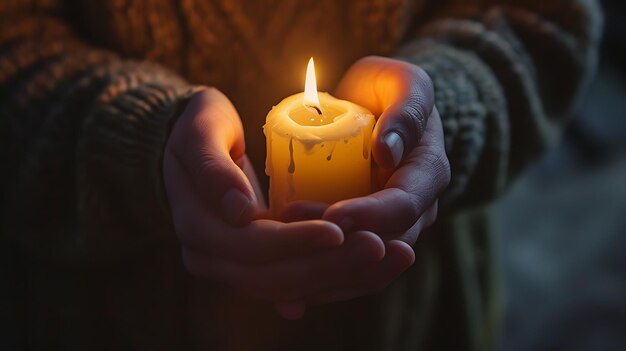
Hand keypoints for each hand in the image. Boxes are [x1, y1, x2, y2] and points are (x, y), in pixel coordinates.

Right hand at [163, 88, 392, 318]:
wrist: (194, 146)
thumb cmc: (200, 128)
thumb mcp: (200, 132)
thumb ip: (213, 167)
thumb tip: (239, 212)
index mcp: (198, 229)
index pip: (252, 246)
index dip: (296, 242)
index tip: (338, 228)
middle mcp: (213, 259)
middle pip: (277, 278)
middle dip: (331, 266)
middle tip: (381, 246)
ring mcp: (237, 266)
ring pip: (294, 288)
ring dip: (345, 277)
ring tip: (393, 257)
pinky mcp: (261, 263)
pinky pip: (300, 282)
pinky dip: (339, 278)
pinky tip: (375, 268)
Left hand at [278, 56, 450, 312]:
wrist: (379, 109)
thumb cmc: (389, 90)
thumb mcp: (404, 82)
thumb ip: (405, 107)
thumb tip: (388, 151)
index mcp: (428, 174)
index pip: (404, 205)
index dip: (370, 214)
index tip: (333, 214)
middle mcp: (415, 209)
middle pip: (381, 241)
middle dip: (338, 240)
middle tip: (290, 225)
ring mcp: (390, 225)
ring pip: (361, 261)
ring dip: (322, 259)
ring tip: (279, 244)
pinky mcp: (364, 232)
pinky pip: (345, 262)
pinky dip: (317, 272)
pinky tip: (283, 276)